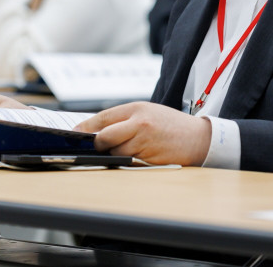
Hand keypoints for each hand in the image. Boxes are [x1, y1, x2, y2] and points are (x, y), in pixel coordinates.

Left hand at [74, 102, 210, 165]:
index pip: (102, 118)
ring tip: (121, 151)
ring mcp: (144, 143)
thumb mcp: (147, 112)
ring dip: (112, 155)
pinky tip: (130, 159)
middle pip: (104, 138)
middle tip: (92, 147)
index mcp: (136, 109)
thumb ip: (124, 119)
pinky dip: (125, 163)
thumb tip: (96, 131)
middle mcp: (139, 124)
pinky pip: (128, 164)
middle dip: (96, 144)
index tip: (73, 134)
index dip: (85, 128)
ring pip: (115, 153)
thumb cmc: (170, 124)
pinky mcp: (149, 160)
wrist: (198, 138)